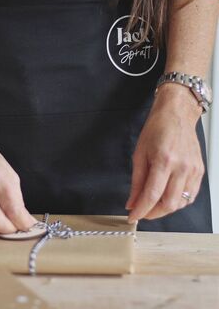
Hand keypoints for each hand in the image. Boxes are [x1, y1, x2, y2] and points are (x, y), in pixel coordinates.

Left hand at [125, 83, 204, 222]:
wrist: (176, 115)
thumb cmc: (156, 129)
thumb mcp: (139, 154)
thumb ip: (136, 181)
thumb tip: (132, 202)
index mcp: (164, 160)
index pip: (152, 195)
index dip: (141, 210)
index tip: (133, 217)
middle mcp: (182, 167)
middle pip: (169, 204)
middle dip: (152, 213)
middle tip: (142, 212)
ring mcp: (193, 170)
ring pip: (180, 203)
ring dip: (164, 209)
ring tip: (152, 204)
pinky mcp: (200, 171)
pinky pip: (190, 195)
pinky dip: (177, 201)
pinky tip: (166, 197)